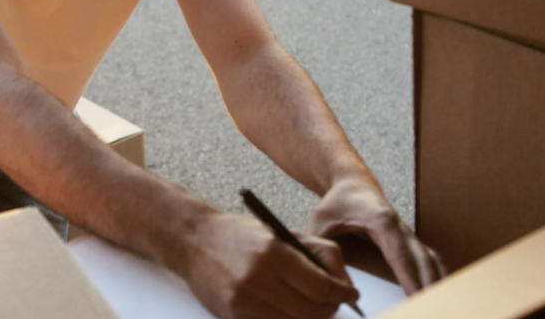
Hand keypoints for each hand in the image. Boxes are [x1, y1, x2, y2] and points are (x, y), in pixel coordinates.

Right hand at [183, 211, 360, 318]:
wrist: (193, 240)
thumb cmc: (241, 234)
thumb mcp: (281, 233)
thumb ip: (318, 253)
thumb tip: (344, 285)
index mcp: (272, 253)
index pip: (322, 288)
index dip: (342, 294)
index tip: (350, 294)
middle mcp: (257, 279)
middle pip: (311, 313)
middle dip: (330, 310)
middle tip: (334, 303)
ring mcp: (242, 301)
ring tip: (312, 306)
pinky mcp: (232, 316)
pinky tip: (289, 311)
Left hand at [307, 177, 445, 293]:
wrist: (352, 183)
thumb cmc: (337, 202)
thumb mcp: (319, 222)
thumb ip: (321, 251)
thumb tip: (330, 280)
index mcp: (381, 221)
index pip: (400, 255)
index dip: (410, 278)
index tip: (416, 298)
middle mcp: (400, 228)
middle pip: (423, 260)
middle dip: (430, 286)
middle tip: (431, 309)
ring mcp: (408, 234)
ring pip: (431, 261)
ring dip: (438, 283)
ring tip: (439, 306)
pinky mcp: (410, 241)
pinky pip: (429, 260)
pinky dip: (437, 276)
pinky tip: (439, 294)